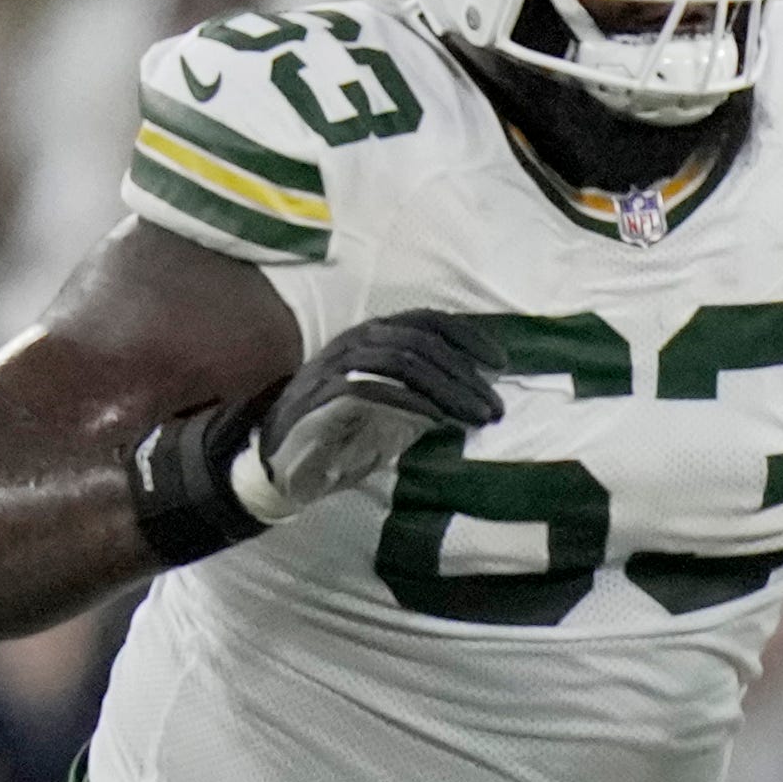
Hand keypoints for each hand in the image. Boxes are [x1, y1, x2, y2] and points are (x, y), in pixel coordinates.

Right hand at [247, 312, 501, 517]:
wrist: (282, 460)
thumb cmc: (341, 433)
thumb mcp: (391, 408)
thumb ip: (423, 393)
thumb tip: (474, 394)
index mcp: (373, 336)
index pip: (427, 321)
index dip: (468, 337)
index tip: (500, 364)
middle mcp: (356, 341)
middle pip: (421, 342)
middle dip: (465, 375)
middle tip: (495, 407)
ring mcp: (338, 365)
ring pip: (403, 361)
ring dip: (448, 389)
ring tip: (476, 417)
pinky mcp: (325, 395)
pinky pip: (374, 388)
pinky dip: (411, 402)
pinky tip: (437, 421)